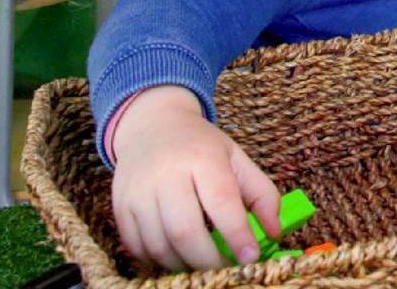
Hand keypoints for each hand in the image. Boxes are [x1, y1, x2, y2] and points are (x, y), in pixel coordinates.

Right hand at [110, 86, 280, 270]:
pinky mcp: (120, 206)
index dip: (237, 234)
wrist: (152, 127)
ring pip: (158, 244)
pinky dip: (157, 260)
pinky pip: (136, 246)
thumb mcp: (237, 158)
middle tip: (225, 270)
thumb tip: (275, 232)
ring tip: (202, 264)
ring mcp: (138, 191)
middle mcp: (166, 174)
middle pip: (185, 230)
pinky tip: (176, 256)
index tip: (250, 257)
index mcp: (203, 158)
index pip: (222, 201)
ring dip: (183, 264)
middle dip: (208, 260)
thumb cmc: (201, 147)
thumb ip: (262, 193)